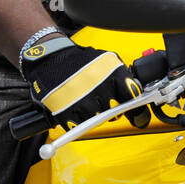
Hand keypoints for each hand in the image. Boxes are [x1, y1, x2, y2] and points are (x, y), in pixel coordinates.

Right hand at [21, 36, 148, 130]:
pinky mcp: (66, 113)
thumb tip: (134, 91)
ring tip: (88, 104)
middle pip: (115, 112)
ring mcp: (82, 103)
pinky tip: (76, 109)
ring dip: (95, 116)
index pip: (132, 97)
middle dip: (113, 110)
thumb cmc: (79, 60)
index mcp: (114, 75)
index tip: (130, 106)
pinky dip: (79, 121)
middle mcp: (100, 90)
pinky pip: (78, 126)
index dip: (132, 103)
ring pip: (97, 121)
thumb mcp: (107, 61)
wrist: (50, 58)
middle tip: (105, 103)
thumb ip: (122, 76)